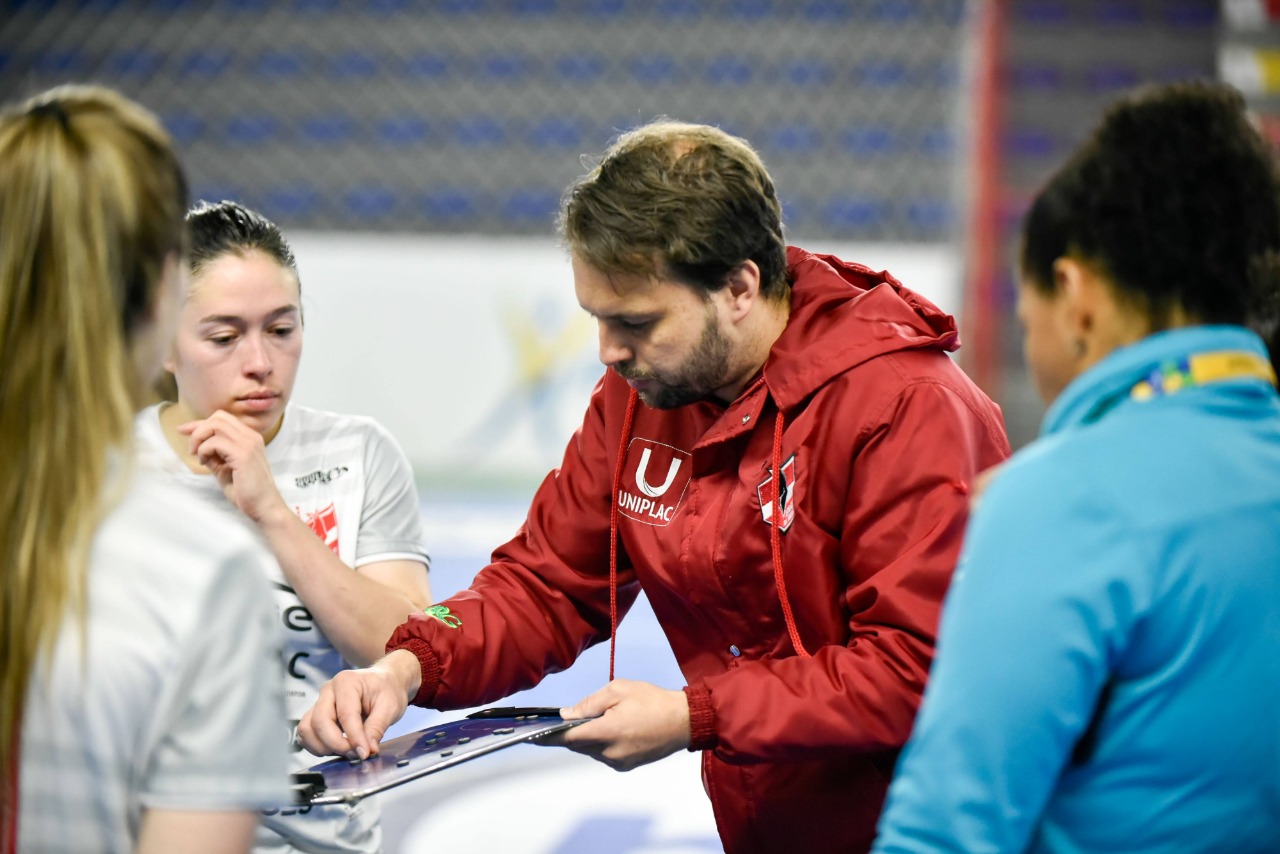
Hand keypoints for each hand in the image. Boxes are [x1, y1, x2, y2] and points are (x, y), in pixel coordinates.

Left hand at [178, 411, 285, 522]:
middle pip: (218, 417)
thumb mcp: (225, 468)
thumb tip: (197, 445)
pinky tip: (205, 463)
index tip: (183, 431)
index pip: (222, 419)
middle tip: (192, 449)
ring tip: (198, 457)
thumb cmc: (246, 491)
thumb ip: (215, 454)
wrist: (263, 507)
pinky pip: (215, 442)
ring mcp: (248, 444)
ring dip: (199, 439)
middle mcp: (251, 436)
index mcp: (249, 438)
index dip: (200, 423)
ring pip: (215, 425)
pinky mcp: (243, 455)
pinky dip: (204, 450)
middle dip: (198, 429)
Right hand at [297, 649, 419, 758]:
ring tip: (347, 751)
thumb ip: (377, 728)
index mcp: (347, 682)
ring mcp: (319, 702)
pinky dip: (317, 746)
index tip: (364, 753)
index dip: (354, 737)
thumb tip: (368, 751)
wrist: (385, 682)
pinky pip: (307, 734)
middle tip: (356, 753)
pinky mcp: (316, 715)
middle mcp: (328, 691)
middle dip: (336, 744)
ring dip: (323, 746)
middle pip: (319, 722)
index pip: (345, 714)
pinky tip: (336, 748)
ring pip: (307, 729)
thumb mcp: (391, 706)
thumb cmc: (387, 689)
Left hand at [551, 679, 690, 771]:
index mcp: (606, 732)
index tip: (531, 737)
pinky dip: (601, 743)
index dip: (548, 737)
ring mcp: (619, 762)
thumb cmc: (652, 701)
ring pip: (591, 750)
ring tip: (599, 719)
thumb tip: (567, 714)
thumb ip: (589, 703)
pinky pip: (604, 754)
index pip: (567, 738)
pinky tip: (612, 728)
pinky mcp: (627, 765)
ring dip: (588, 737)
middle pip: (577, 745)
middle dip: (570, 733)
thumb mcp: (618, 690)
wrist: (684, 721)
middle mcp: (610, 752)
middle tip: (568, 718)